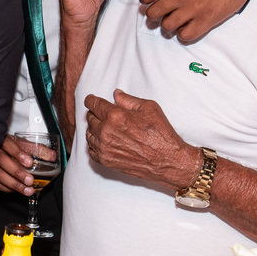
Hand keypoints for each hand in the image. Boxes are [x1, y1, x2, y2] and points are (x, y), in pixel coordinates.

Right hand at [0, 135, 44, 194]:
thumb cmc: (4, 144)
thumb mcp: (19, 143)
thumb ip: (35, 149)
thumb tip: (52, 156)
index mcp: (0, 139)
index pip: (9, 145)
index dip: (19, 154)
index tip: (29, 162)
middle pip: (2, 161)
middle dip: (17, 173)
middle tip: (30, 181)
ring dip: (13, 184)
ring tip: (27, 190)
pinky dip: (4, 188)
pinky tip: (15, 190)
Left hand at [83, 89, 198, 189]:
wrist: (167, 161)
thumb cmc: (161, 134)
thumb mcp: (148, 108)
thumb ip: (128, 99)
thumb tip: (116, 94)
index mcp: (115, 116)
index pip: (93, 104)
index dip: (91, 100)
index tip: (91, 100)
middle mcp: (106, 132)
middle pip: (90, 118)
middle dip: (95, 114)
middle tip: (103, 114)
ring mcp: (104, 147)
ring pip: (89, 134)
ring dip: (94, 129)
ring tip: (106, 128)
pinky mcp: (106, 160)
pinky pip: (91, 149)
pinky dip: (95, 144)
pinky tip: (104, 141)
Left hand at [140, 0, 256, 42]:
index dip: (147, 1)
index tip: (151, 2)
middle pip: (153, 14)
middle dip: (155, 15)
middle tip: (162, 13)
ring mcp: (193, 8)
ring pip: (166, 26)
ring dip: (169, 25)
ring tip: (176, 20)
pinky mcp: (207, 20)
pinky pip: (185, 35)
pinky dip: (184, 34)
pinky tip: (188, 26)